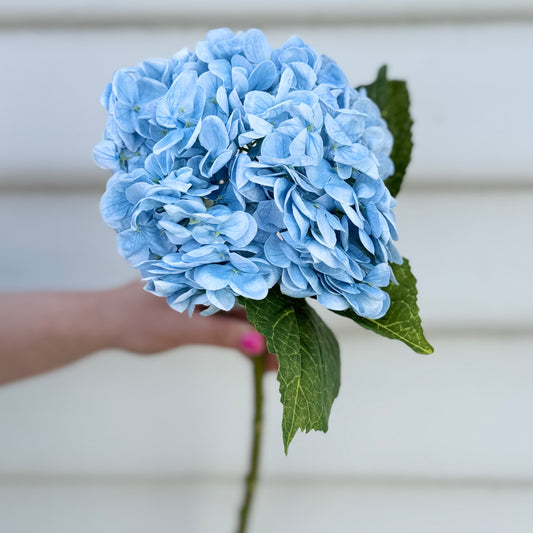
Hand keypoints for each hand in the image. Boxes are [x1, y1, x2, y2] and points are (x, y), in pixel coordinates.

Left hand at [106, 282, 278, 370]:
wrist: (107, 323)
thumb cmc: (138, 319)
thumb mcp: (181, 328)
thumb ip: (220, 335)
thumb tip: (260, 345)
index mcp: (208, 267)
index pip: (251, 282)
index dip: (276, 305)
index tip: (292, 330)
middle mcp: (213, 274)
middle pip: (252, 298)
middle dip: (272, 325)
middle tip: (289, 353)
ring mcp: (210, 292)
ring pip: (244, 313)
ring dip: (259, 336)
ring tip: (277, 362)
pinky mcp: (205, 309)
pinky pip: (231, 323)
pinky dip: (243, 339)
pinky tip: (258, 356)